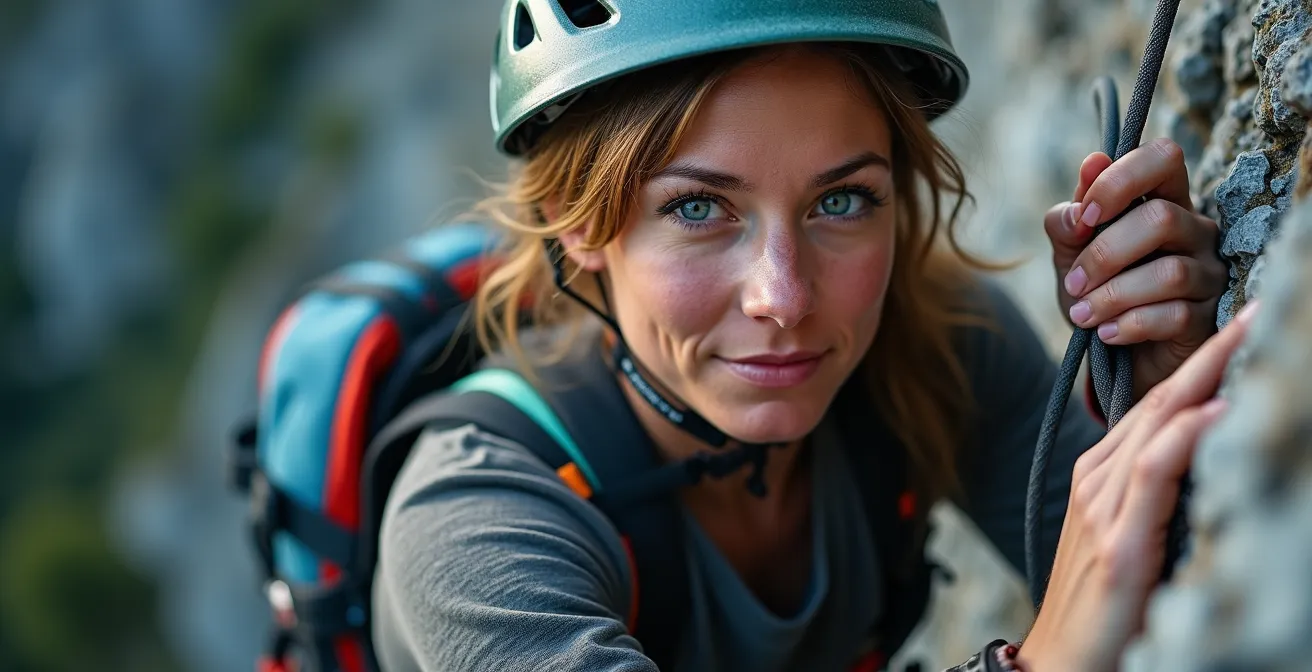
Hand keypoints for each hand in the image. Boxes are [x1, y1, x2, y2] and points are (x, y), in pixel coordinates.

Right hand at [1016, 301, 1256, 671]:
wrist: (1058, 660)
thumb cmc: (1098, 604)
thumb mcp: (1123, 535)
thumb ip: (1152, 493)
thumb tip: (1206, 455)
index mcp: (1098, 475)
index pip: (1154, 405)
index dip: (1198, 365)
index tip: (1239, 327)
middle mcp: (1097, 479)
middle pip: (1158, 401)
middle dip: (1209, 353)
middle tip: (1252, 310)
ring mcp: (1103, 507)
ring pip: (1158, 423)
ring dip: (1207, 376)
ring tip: (1247, 338)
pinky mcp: (1119, 542)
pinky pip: (1156, 473)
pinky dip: (1187, 436)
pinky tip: (1218, 412)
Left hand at [1043, 138, 1227, 398]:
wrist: (1114, 357)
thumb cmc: (1096, 293)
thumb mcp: (1070, 255)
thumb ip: (1071, 217)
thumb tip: (1090, 164)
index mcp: (1163, 201)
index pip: (1164, 158)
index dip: (1121, 180)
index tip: (1083, 217)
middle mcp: (1195, 231)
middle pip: (1162, 218)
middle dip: (1104, 253)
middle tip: (1072, 283)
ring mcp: (1208, 274)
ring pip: (1170, 272)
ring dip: (1113, 295)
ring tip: (1081, 315)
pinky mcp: (1209, 318)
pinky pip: (1176, 315)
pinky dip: (1130, 324)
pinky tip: (1105, 333)